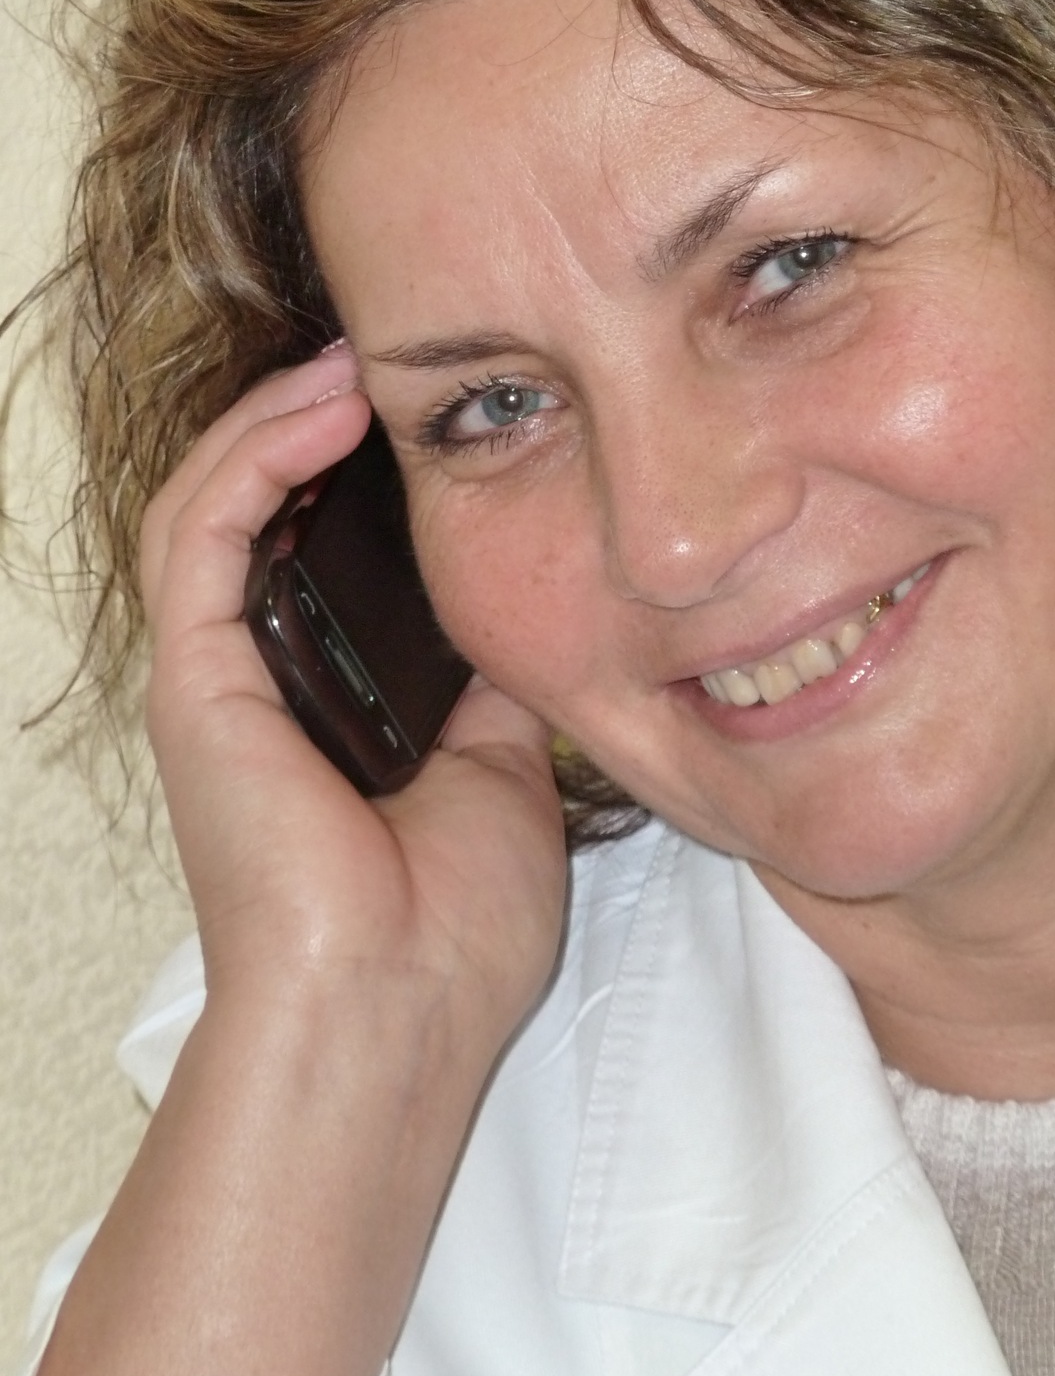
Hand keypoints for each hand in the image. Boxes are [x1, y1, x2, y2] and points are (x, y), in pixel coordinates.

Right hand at [139, 344, 568, 1059]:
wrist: (400, 1016)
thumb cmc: (451, 926)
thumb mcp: (506, 764)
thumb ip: (498, 678)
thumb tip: (539, 590)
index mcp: (327, 698)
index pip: (322, 548)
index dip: (363, 469)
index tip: (436, 406)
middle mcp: (262, 679)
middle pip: (262, 511)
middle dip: (316, 422)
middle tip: (390, 359)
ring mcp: (218, 678)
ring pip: (216, 501)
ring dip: (280, 417)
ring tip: (353, 361)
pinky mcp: (194, 682)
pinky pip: (199, 534)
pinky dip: (252, 455)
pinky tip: (321, 405)